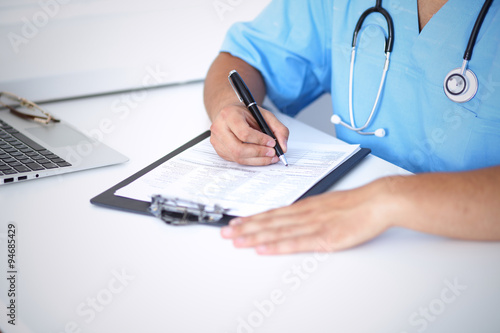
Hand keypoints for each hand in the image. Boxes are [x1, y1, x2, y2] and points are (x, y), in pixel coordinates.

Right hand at [209, 103, 288, 165]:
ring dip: (257, 159)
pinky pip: (236, 160)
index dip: (260, 140)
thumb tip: (283, 147)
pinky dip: (251, 160)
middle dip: (258, 153)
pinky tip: (260, 157)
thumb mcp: (264, 115)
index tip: (272, 142)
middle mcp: (219, 128)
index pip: (244, 133)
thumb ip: (278, 128)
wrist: (230, 114)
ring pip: (238, 157)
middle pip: (238, 149)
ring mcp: (217, 141)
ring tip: (270, 156)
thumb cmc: (246, 114)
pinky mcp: (219, 150)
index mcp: (229, 115)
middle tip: (272, 153)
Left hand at [220, 179, 394, 253]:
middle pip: (270, 222)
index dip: (252, 219)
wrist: (376, 201)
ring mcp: (313, 226)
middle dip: (245, 228)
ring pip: (277, 231)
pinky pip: (296, 243)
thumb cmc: (356, 204)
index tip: (235, 223)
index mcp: (305, 207)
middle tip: (226, 233)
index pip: (273, 214)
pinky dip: (277, 246)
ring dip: (254, 236)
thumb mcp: (327, 205)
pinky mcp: (324, 237)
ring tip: (236, 240)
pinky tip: (263, 249)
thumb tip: (294, 218)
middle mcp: (304, 215)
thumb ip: (310, 212)